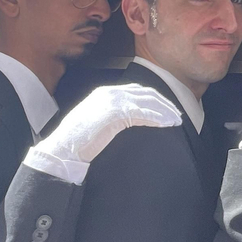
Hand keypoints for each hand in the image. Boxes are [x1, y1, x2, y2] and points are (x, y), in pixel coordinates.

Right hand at [25, 83, 182, 182]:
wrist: (64, 149)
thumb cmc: (79, 142)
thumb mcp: (97, 123)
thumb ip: (113, 118)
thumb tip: (129, 122)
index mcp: (105, 94)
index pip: (137, 91)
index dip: (154, 100)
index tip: (167, 108)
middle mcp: (110, 93)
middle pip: (145, 94)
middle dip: (163, 103)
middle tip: (177, 114)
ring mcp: (112, 101)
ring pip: (146, 102)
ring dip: (164, 111)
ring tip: (176, 119)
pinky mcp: (115, 113)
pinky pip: (142, 113)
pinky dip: (157, 117)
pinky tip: (166, 123)